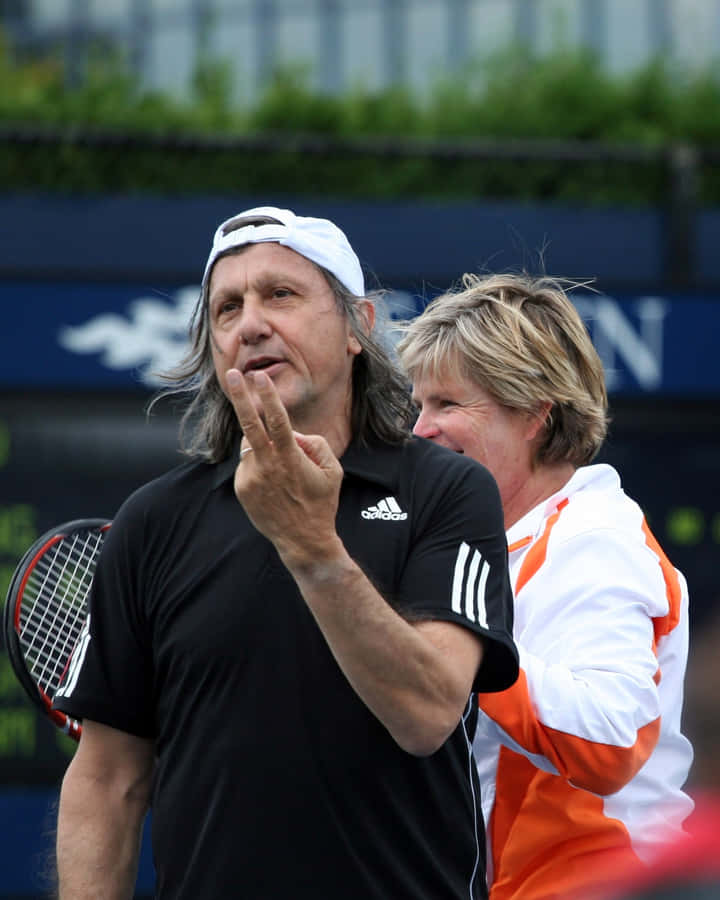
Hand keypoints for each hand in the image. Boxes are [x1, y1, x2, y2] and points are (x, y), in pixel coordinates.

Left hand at [225, 368, 343, 568]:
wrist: (302, 540)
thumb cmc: (321, 502)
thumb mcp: (332, 470)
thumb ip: (315, 443)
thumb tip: (292, 433)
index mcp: (290, 458)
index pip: (277, 420)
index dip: (268, 396)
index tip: (260, 376)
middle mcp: (267, 465)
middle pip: (249, 424)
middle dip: (241, 396)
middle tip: (233, 374)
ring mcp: (251, 477)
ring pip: (252, 446)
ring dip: (263, 447)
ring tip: (282, 472)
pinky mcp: (241, 488)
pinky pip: (248, 464)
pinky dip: (258, 465)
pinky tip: (273, 485)